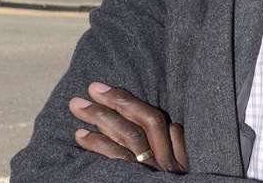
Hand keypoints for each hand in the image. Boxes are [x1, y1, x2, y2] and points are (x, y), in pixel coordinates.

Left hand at [69, 82, 187, 172]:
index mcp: (178, 156)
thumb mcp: (184, 171)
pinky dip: (98, 145)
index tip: (101, 88)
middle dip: (112, 103)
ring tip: (78, 107)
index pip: (154, 119)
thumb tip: (171, 126)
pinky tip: (81, 136)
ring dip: (100, 119)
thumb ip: (179, 149)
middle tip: (88, 90)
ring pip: (128, 138)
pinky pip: (117, 161)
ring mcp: (152, 175)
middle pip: (140, 124)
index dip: (126, 100)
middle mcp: (167, 164)